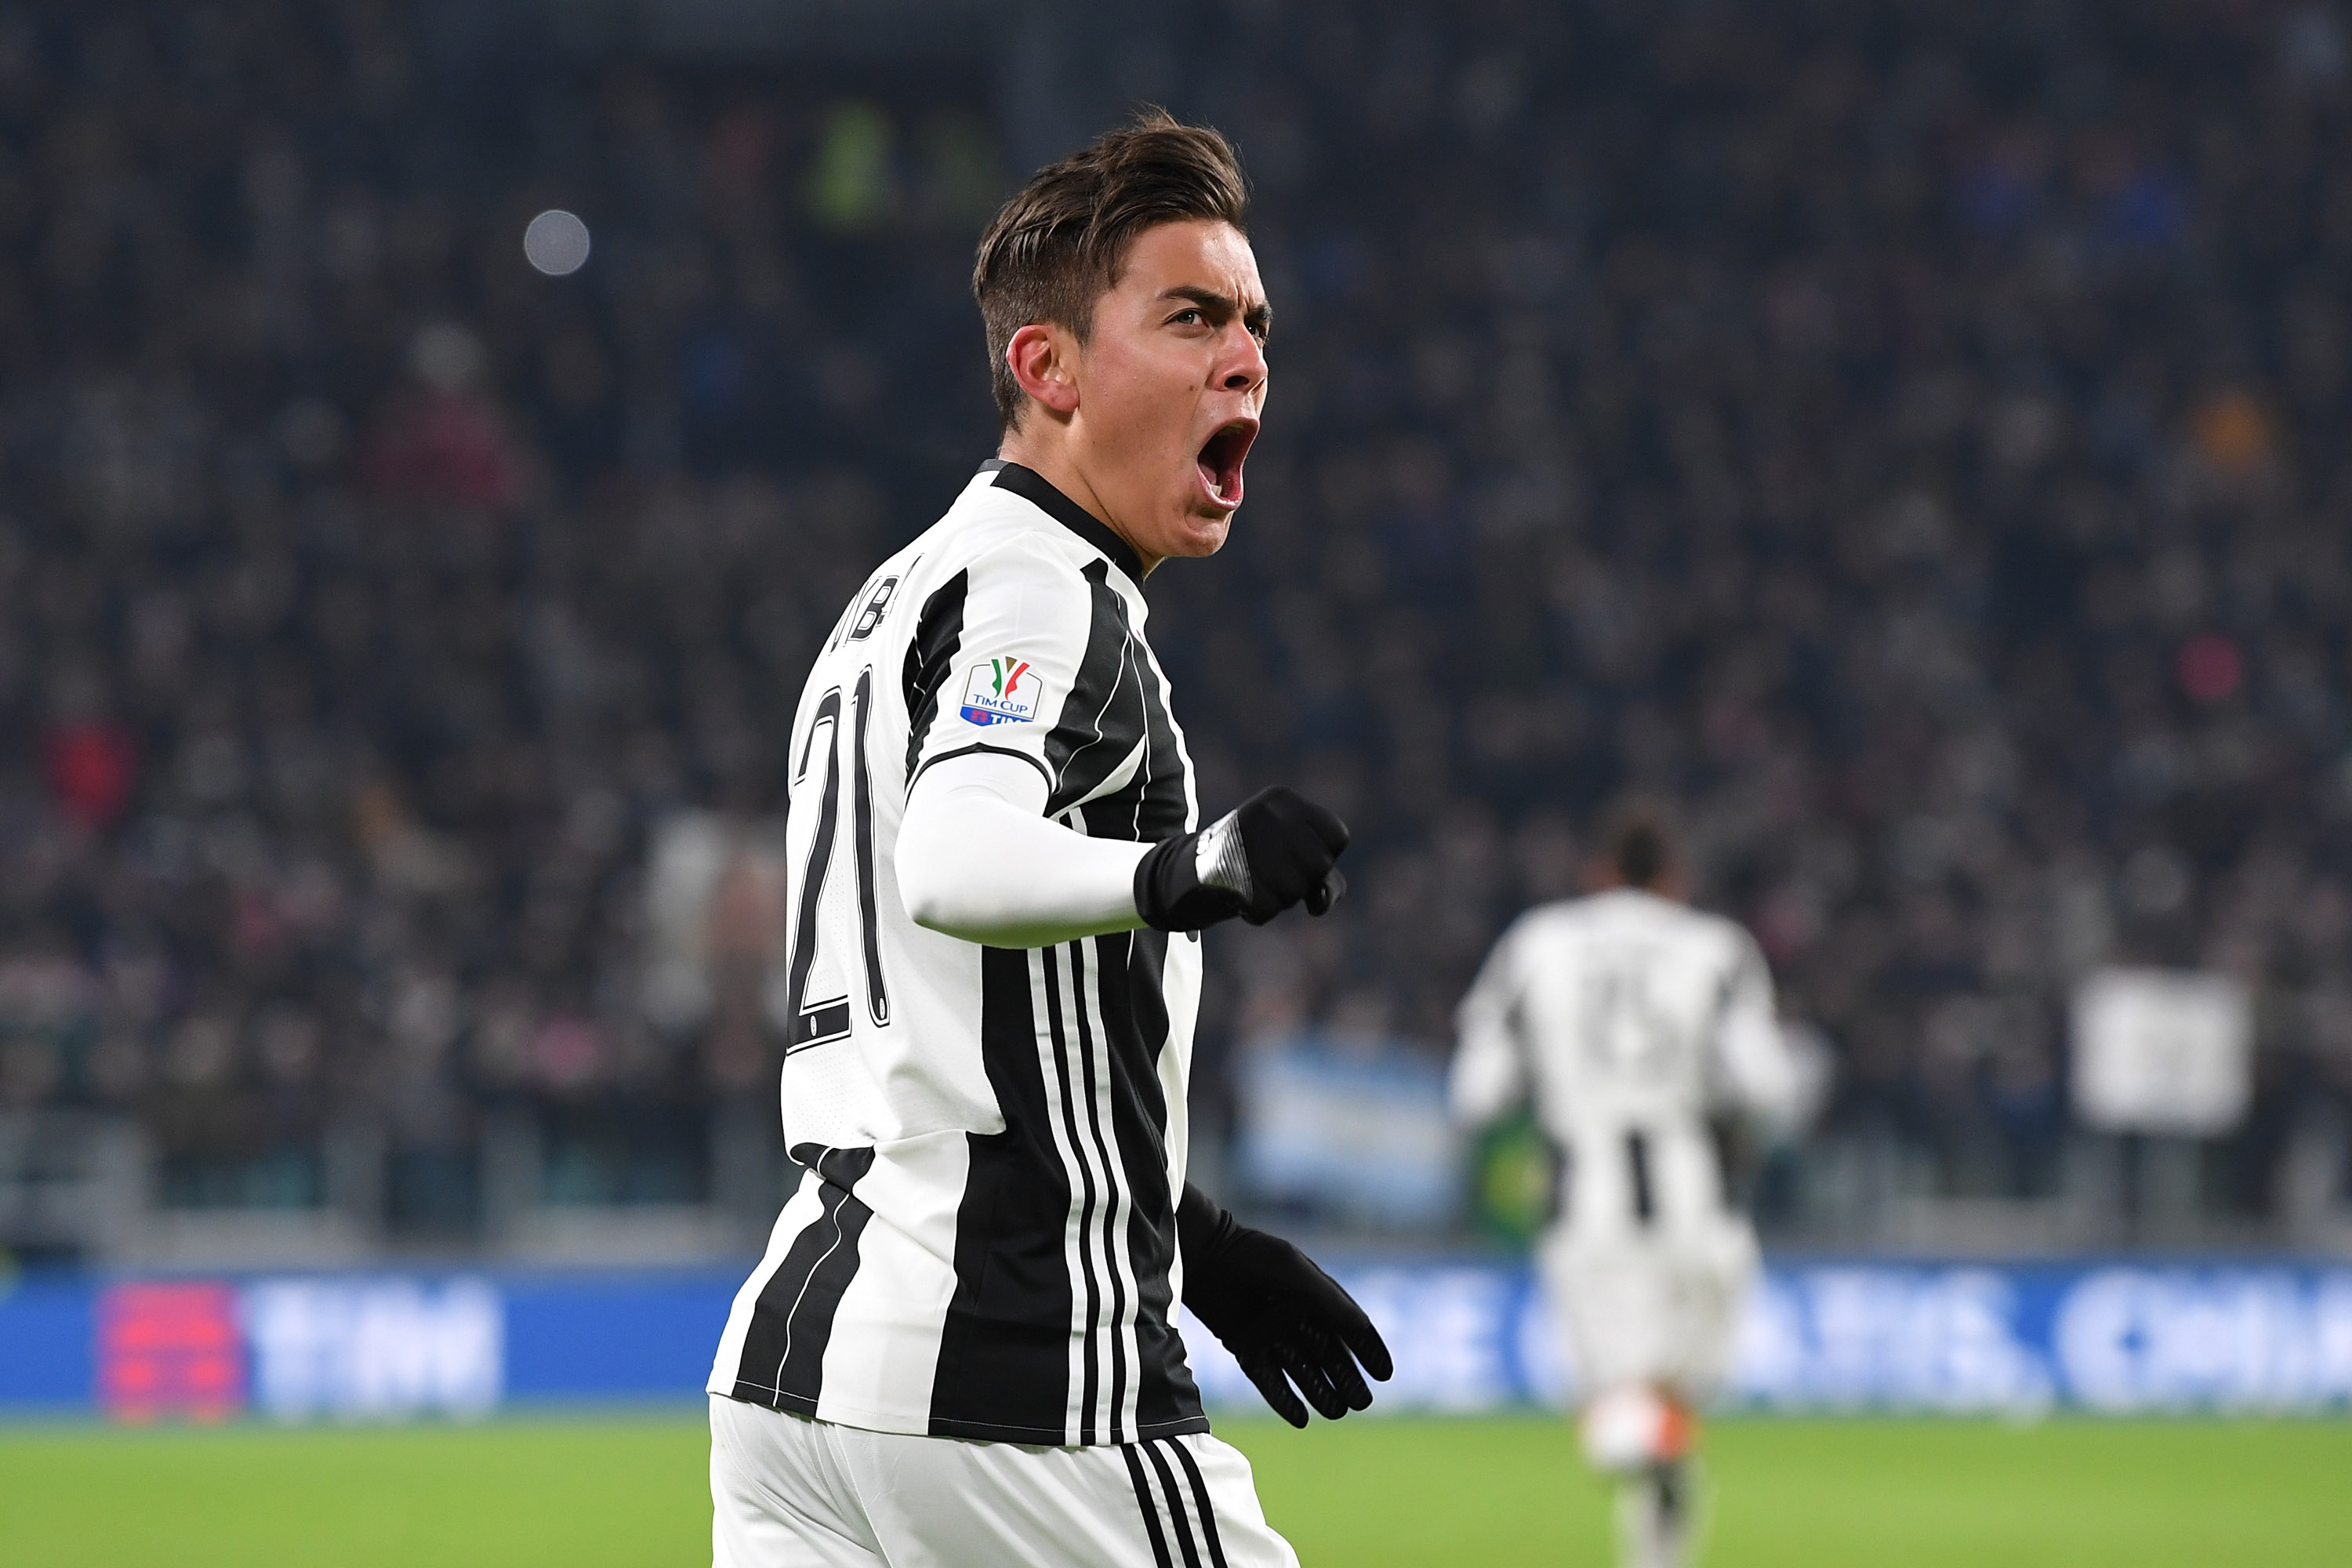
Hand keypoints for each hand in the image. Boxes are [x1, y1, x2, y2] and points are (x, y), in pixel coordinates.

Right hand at [1133, 786, 1349, 931]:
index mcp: (1283, 799)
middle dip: (1303, 880)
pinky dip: (1257, 912)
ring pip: (1295, 891)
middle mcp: (1266, 814)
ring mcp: (1246, 842)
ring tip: (1253, 880)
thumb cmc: (1252, 860)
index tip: (1298, 854)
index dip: (1324, 856)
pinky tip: (1239, 896)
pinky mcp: (1229, 873)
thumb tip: (1319, 902)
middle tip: (1272, 871)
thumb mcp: (1293, 856)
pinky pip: (1268, 910)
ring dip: (1279, 898)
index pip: (1338, 837)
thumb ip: (1325, 878)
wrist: (1187, 871)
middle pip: (1320, 865)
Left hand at [1177, 1184, 1391, 1427]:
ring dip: (1320, 1392)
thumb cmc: (1252, 1255)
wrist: (1202, 1256)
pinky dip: (1285, 1399)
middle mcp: (1297, 1317)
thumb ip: (1327, 1298)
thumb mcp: (1294, 1270)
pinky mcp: (1245, 1348)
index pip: (1351, 1328)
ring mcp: (1271, 1334)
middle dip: (1347, 1379)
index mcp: (1315, 1296)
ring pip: (1302, 1371)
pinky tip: (1301, 1417)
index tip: (1385, 1374)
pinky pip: (1270, 1379)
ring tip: (1337, 1411)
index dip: (1370, 1350)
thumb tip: (1361, 1327)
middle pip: (1329, 1356)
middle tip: (1361, 1403)